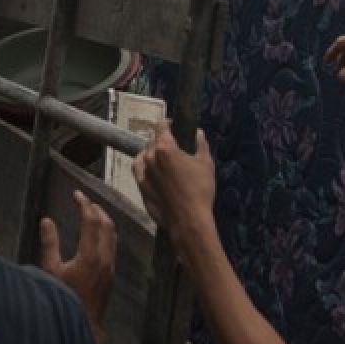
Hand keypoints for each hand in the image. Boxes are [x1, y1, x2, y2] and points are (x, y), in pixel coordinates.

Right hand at [40, 190, 115, 343]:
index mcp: (90, 255)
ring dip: (103, 219)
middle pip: (106, 223)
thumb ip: (49, 244)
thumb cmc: (63, 299)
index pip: (91, 220)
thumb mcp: (50, 271)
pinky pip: (113, 245)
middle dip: (96, 208)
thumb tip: (46, 221)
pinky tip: (96, 234)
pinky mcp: (111, 273)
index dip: (84, 204)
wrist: (82, 324)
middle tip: (84, 200)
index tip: (77, 194)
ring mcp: (110, 266)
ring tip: (92, 212)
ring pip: (113, 234)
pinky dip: (106, 232)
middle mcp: (104, 258)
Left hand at [133, 128, 215, 243]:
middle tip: (172, 145)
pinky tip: (150, 170)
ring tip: (160, 157)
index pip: (161, 127)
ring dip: (150, 153)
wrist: (188, 220)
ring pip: (142, 155)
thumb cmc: (200, 190)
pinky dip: (143, 167)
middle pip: (152, 141)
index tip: (173, 125)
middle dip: (161, 140)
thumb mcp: (206, 164)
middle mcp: (150, 158)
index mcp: (165, 148)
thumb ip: (201, 145)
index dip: (167, 123)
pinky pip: (138, 171)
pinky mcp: (140, 187)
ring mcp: (143, 173)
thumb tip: (198, 132)